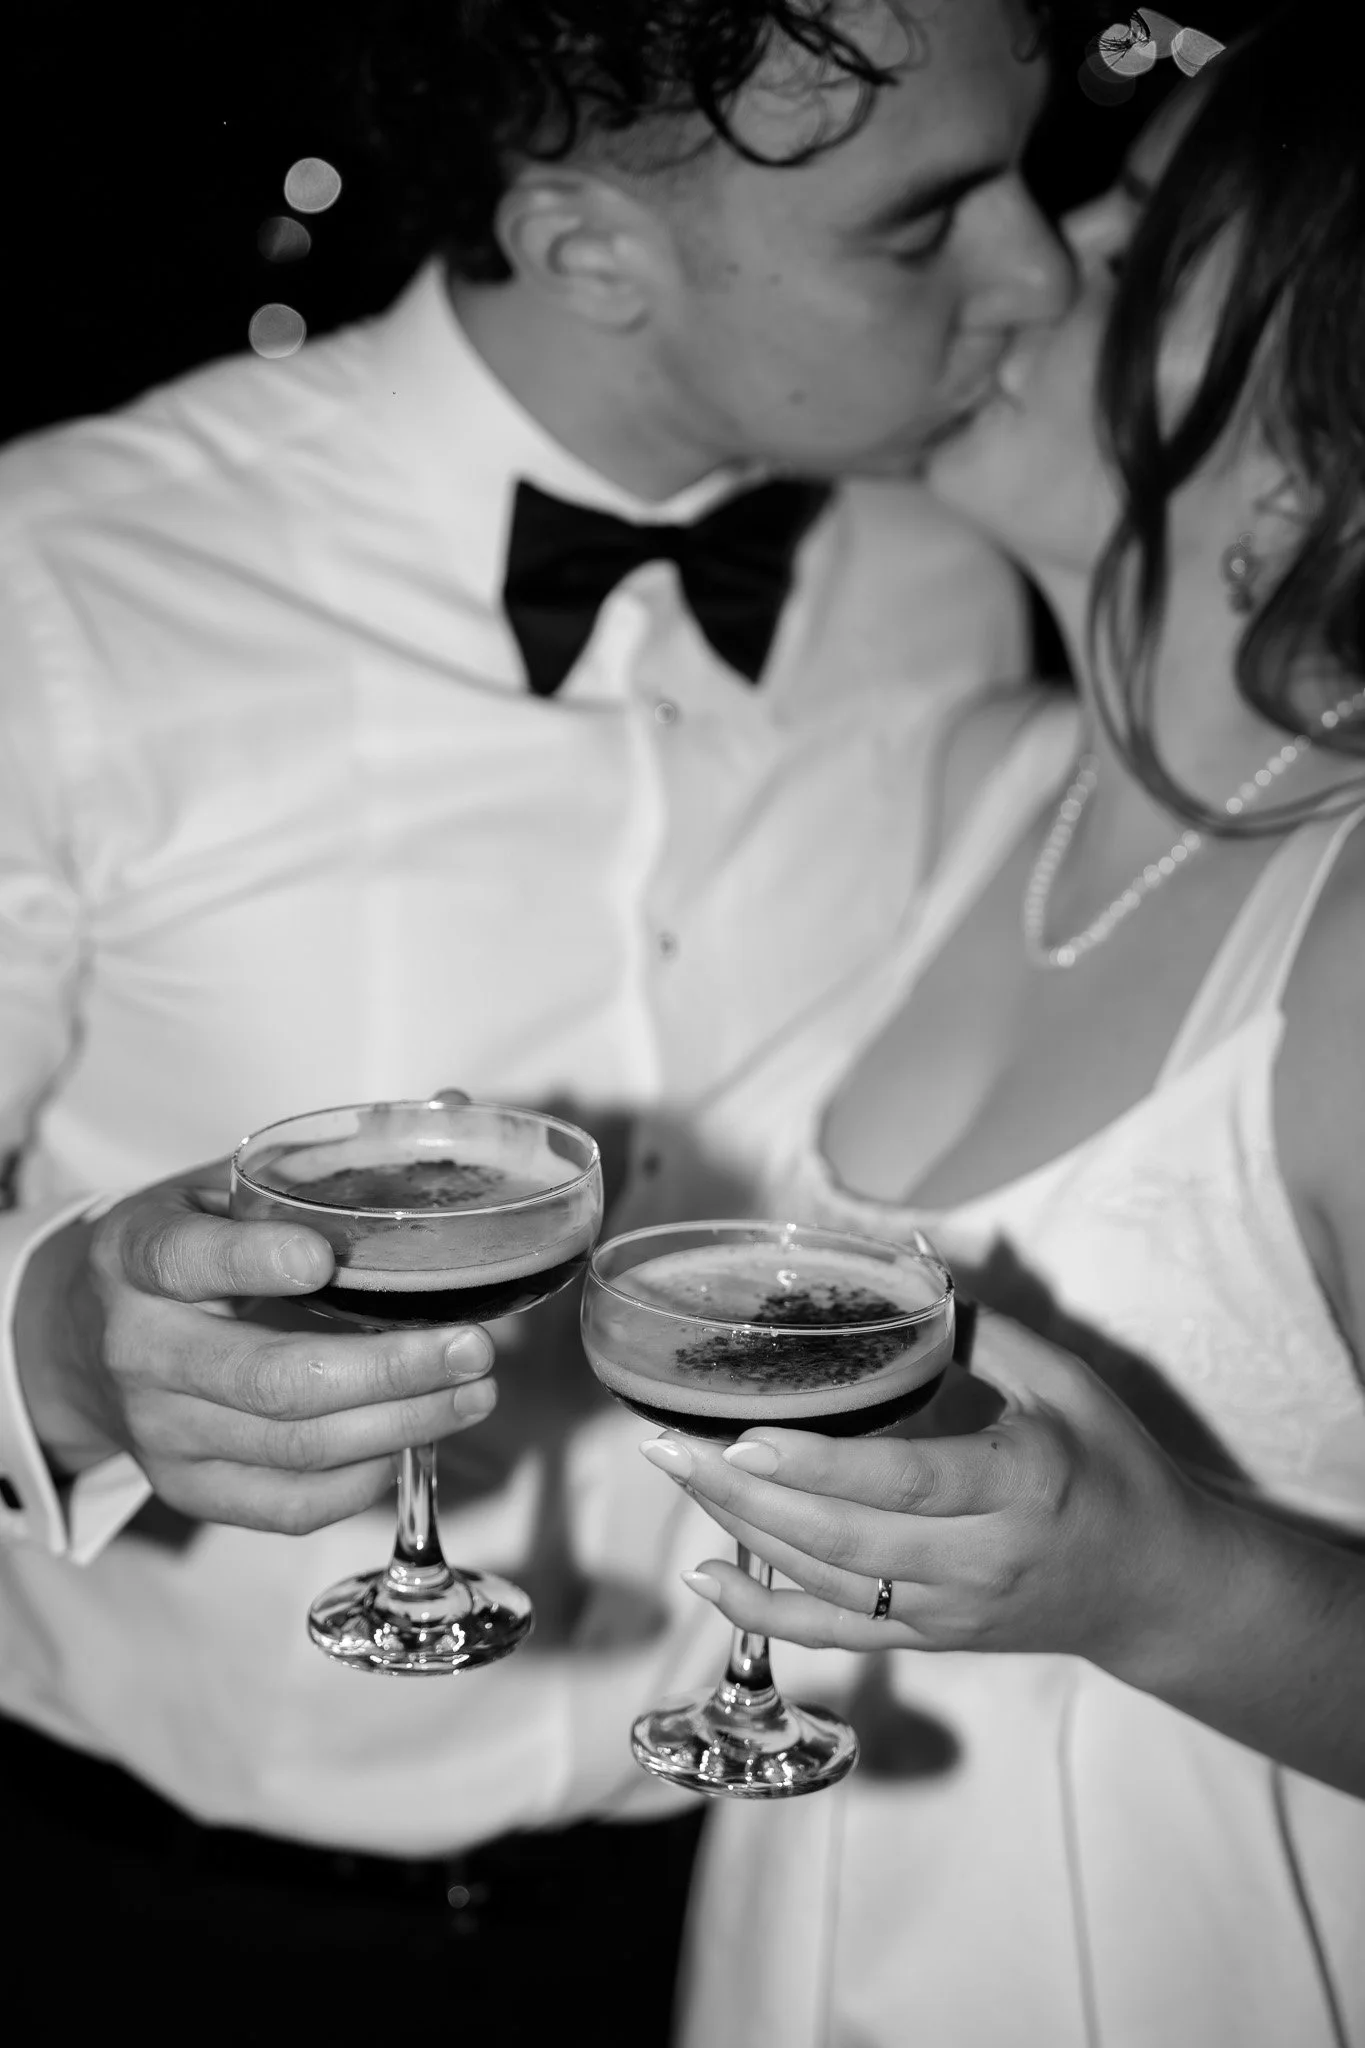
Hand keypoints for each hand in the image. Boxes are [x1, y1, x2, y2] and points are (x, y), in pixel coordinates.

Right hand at [15, 1162, 496, 1534]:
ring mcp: (161, 1430)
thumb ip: (328, 1158)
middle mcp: (141, 1349)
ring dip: (401, 1425)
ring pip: (294, 1445)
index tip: (325, 1257)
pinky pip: (286, 1505)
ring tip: (474, 1393)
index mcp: (139, 1254)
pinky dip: (363, 1481)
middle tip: (473, 1348)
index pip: (187, 1258)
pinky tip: (414, 1440)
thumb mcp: (223, 1186)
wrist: (84, 1341)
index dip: (254, 1260)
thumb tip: (456, 1102)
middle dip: (389, 1369)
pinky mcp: (187, 1489)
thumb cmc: (184, 1250)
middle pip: (273, 1377)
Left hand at [642, 1310, 1220, 1675]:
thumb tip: (907, 1262)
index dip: (818, 1468)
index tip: (741, 1438)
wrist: (1162, 1588)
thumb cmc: (1114, 1469)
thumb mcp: (1067, 1385)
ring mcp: (952, 1613)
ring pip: (828, 1586)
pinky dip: (764, 1616)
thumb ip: (983, 1329)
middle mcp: (981, 1560)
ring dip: (742, 1535)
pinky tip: (707, 1576)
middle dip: (744, 1495)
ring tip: (678, 1474)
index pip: (906, 1482)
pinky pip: (836, 1638)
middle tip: (665, 1443)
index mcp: (1021, 1484)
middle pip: (843, 1540)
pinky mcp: (933, 1641)